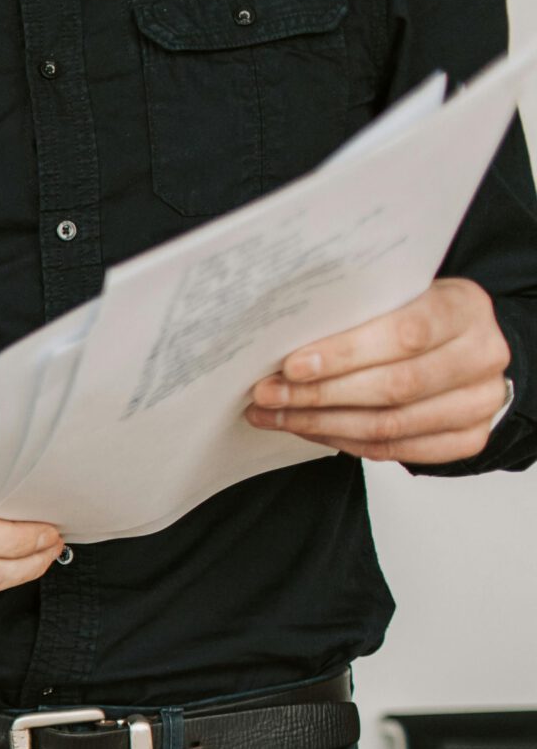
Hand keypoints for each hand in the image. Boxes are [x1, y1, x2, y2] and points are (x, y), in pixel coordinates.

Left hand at [245, 277, 512, 463]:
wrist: (467, 350)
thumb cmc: (422, 319)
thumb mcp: (400, 299)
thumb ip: (359, 316)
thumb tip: (284, 343)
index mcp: (465, 308)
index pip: (405, 334)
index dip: (345, 354)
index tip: (291, 365)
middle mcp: (482, 356)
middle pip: (394, 386)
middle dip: (320, 394)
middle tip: (268, 394)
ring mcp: (480, 401)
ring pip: (390, 425)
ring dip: (321, 423)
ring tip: (275, 415)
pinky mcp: (469, 439)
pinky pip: (395, 449)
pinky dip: (344, 442)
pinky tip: (308, 429)